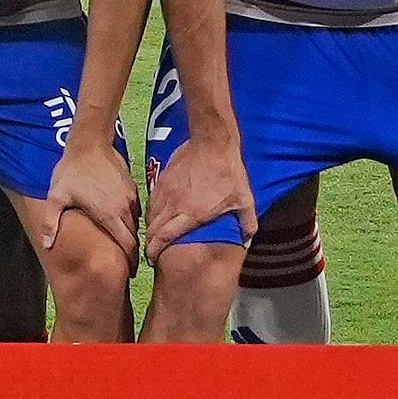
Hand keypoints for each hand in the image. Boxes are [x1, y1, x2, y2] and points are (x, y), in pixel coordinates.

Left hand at [46, 124, 138, 266]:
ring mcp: (131, 196)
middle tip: (129, 265)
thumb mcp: (57, 197)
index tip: (131, 273)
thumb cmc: (71, 170)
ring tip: (125, 243)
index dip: (132, 262)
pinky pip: (136, 207)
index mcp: (109, 215)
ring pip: (136, 222)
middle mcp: (124, 208)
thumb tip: (46, 245)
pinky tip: (121, 219)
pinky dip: (131, 217)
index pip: (128, 245)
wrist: (90, 141)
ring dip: (132, 233)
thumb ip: (51, 222)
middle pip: (135, 237)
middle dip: (133, 252)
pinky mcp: (132, 186)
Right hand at [146, 123, 254, 256]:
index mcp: (190, 213)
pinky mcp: (163, 178)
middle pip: (153, 228)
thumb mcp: (244, 200)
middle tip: (153, 252)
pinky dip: (152, 211)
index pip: (164, 236)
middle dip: (150, 243)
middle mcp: (174, 204)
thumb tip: (248, 241)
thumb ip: (247, 223)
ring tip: (155, 236)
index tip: (152, 258)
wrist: (212, 141)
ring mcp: (166, 190)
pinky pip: (153, 199)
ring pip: (150, 214)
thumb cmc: (229, 172)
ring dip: (151, 227)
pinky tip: (158, 214)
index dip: (155, 250)